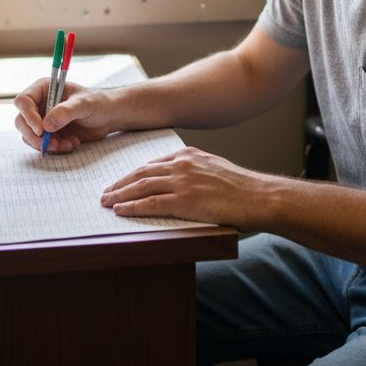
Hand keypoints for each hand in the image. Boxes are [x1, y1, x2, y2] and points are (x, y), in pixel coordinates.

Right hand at [12, 78, 115, 152]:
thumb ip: (65, 112)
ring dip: (46, 144)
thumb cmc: (97, 103)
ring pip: (29, 136)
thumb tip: (46, 125)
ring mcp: (43, 120)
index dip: (28, 116)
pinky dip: (55, 148)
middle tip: (51, 144)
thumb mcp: (84, 104)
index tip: (41, 130)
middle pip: (21, 121)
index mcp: (44, 89)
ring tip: (67, 144)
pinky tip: (72, 143)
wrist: (108, 117)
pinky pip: (42, 144)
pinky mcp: (49, 134)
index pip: (23, 101)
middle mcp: (39, 104)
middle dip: (34, 136)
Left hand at [100, 147, 277, 229]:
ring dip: (120, 194)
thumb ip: (196, 170)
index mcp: (189, 155)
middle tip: (106, 192)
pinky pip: (150, 203)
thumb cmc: (242, 188)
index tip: (122, 181)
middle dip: (121, 183)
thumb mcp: (216, 168)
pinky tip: (120, 210)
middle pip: (141, 173)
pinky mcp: (184, 200)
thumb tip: (182, 181)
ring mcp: (182, 181)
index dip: (134, 174)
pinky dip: (132, 207)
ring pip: (141, 186)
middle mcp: (182, 164)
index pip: (153, 164)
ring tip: (106, 202)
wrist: (259, 197)